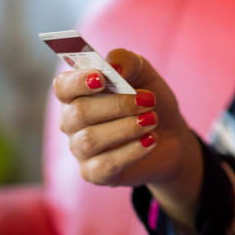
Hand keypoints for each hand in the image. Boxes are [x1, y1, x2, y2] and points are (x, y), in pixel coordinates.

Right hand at [54, 49, 202, 230]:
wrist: (171, 136)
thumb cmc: (149, 100)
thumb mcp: (144, 73)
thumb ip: (126, 61)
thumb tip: (113, 67)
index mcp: (77, 93)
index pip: (62, 87)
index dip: (78, 82)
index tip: (102, 78)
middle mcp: (72, 121)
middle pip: (78, 113)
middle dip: (117, 105)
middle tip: (148, 100)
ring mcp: (80, 149)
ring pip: (90, 140)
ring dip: (126, 128)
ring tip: (152, 120)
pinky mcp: (94, 173)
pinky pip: (104, 165)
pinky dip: (131, 151)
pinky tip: (150, 140)